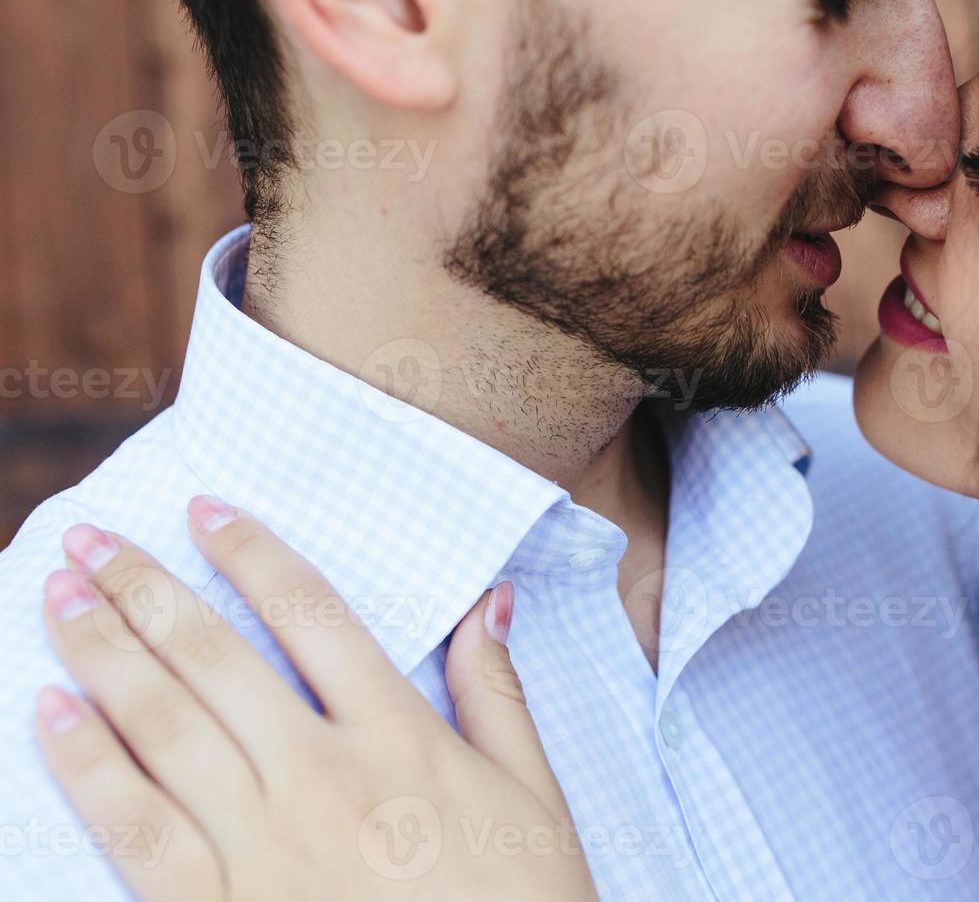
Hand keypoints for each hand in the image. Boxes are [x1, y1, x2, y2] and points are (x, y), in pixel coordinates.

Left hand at [34, 497, 596, 901]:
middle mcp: (323, 775)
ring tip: (59, 600)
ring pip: (165, 728)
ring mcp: (266, 844)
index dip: (250, 552)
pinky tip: (52, 715)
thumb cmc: (521, 901)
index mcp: (398, 736)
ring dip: (104, 654)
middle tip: (90, 541)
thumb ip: (497, 691)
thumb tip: (487, 599)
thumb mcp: (532, 791)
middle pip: (216, 659)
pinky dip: (88, 768)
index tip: (203, 509)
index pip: (310, 615)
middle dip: (144, 589)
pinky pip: (138, 830)